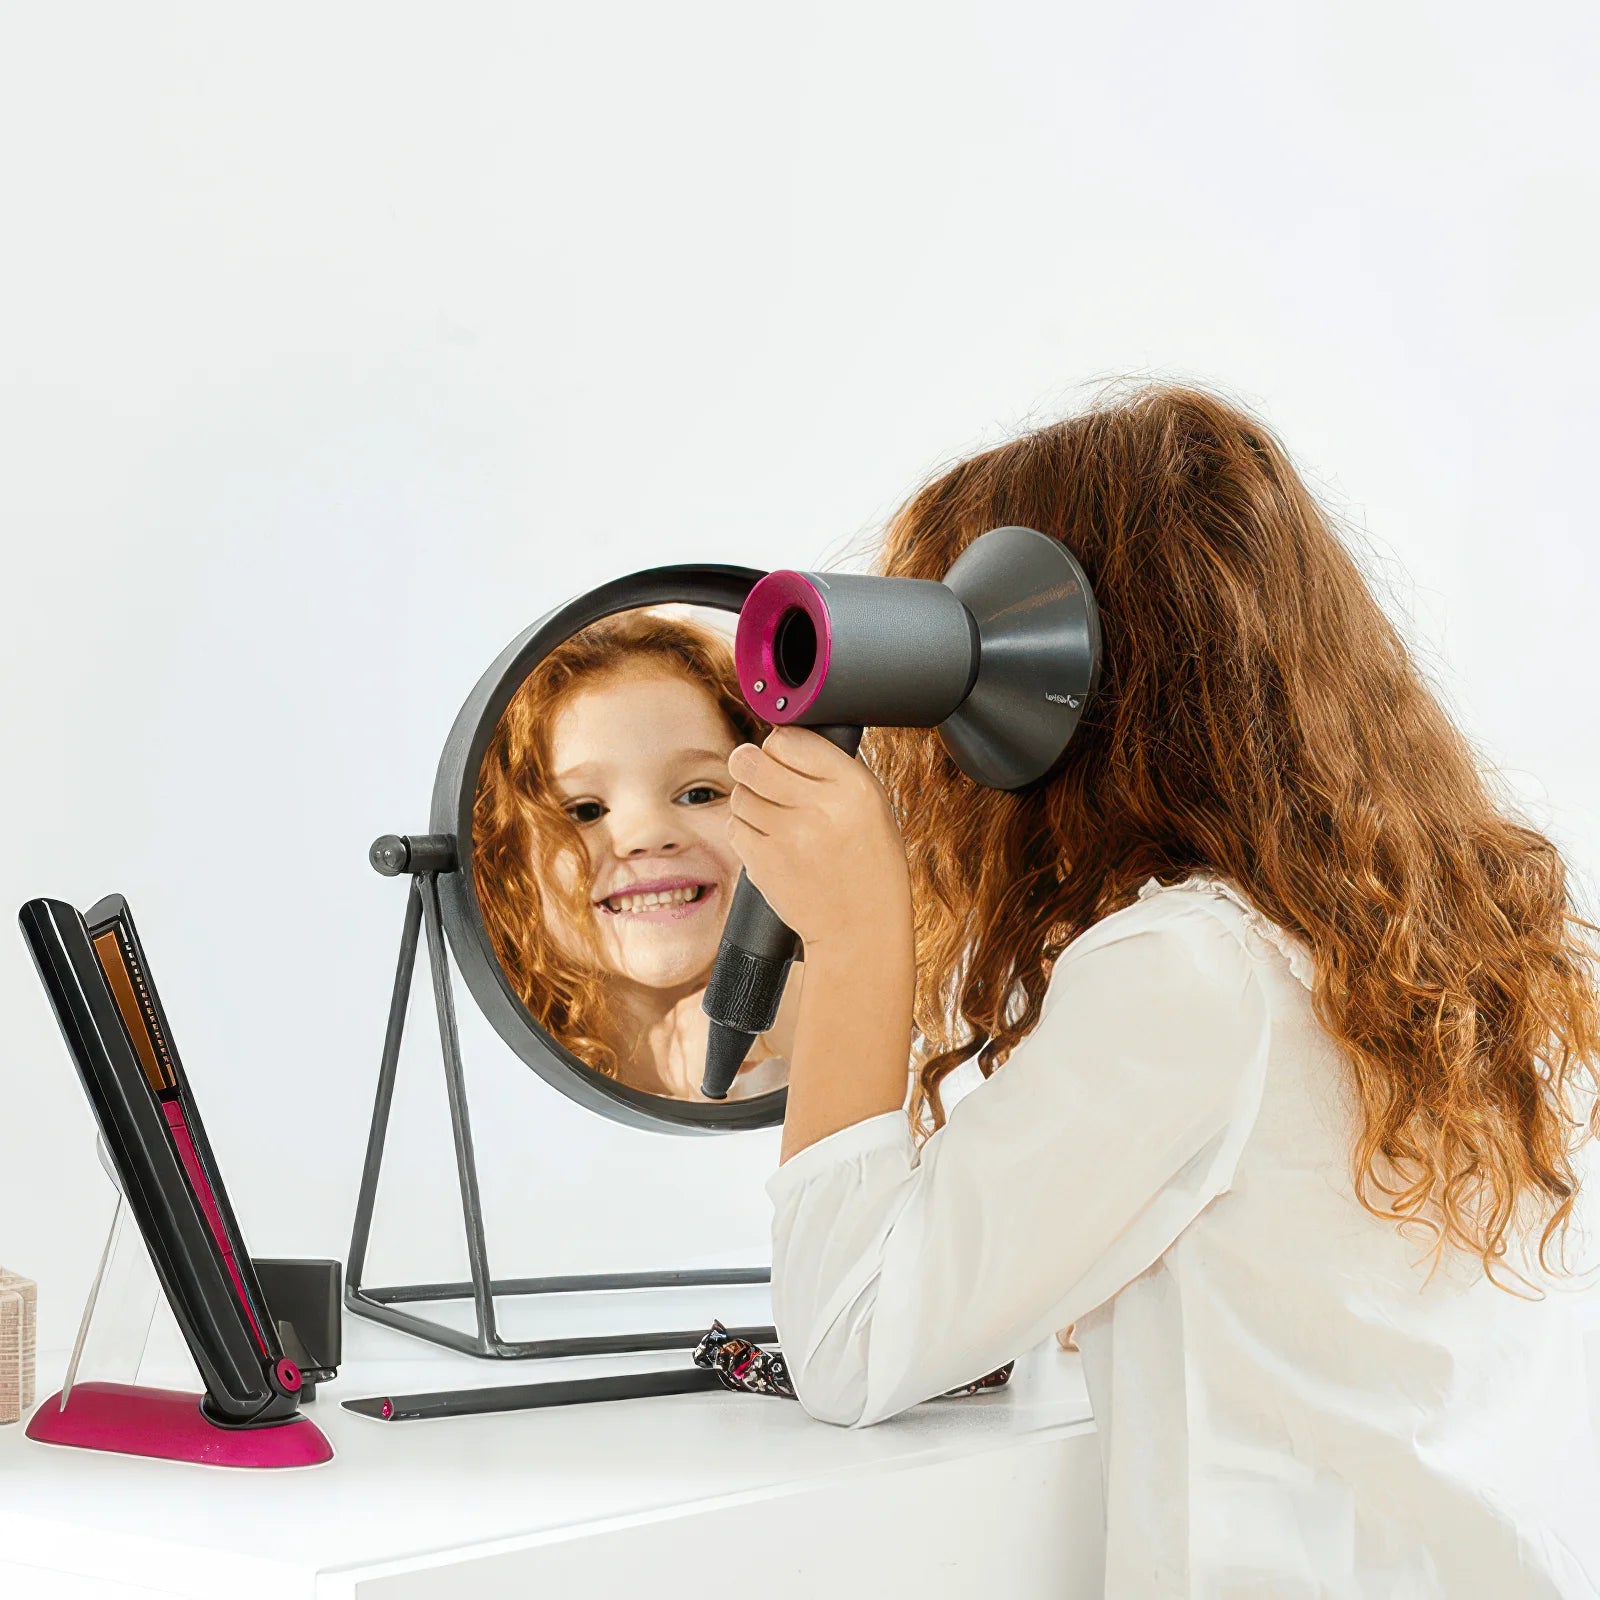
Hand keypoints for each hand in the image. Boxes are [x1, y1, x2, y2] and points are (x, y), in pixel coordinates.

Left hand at [726, 727, 912, 954]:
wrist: (860, 927)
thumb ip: (831, 771)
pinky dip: (745, 830)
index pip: (789, 738)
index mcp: (852, 785)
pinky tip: (770, 841)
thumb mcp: (871, 806)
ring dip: (750, 800)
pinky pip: (734, 826)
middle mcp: (819, 806)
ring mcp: (788, 836)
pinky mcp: (763, 862)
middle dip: (751, 764)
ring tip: (775, 818)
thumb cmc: (869, 865)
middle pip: (750, 759)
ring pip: (738, 793)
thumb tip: (784, 741)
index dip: (780, 746)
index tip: (784, 759)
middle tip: (762, 777)